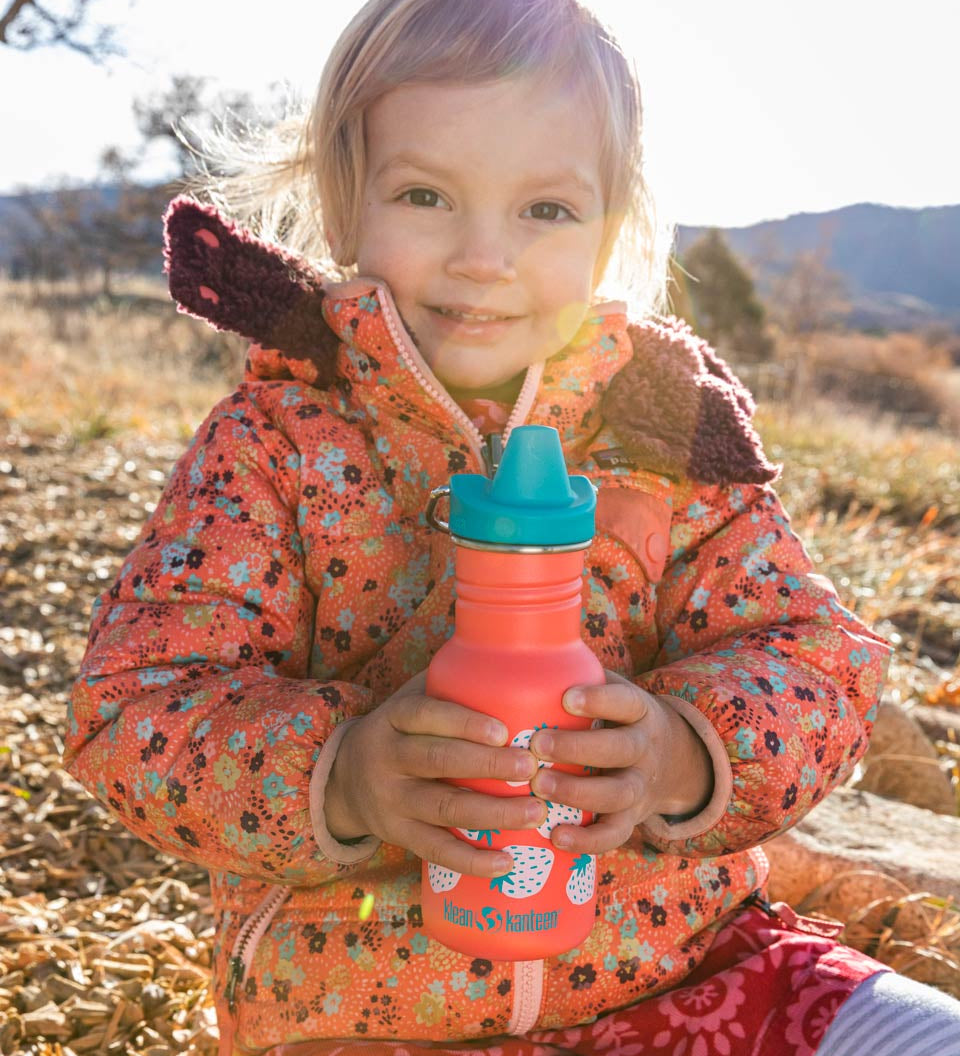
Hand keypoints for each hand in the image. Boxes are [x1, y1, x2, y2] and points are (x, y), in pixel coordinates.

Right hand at [324, 671, 547, 876]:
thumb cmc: (400, 732)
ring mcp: (391, 800)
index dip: (463, 722)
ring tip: (536, 813)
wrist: (344, 781)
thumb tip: (510, 657)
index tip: (504, 730)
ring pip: (443, 808)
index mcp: (393, 718)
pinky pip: (436, 850)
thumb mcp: (408, 701)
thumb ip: (446, 684)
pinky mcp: (398, 835)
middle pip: (438, 761)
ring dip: (492, 813)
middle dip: (487, 766)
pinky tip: (506, 862)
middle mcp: (387, 758)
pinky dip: (471, 859)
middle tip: (531, 768)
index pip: (425, 715)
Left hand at [527, 670, 713, 854]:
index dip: (599, 700)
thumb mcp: (614, 691)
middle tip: (537, 744)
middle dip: (577, 748)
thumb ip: (581, 674)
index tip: (566, 696)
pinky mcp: (632, 818)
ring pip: (617, 793)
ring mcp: (641, 786)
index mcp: (639, 711)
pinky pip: (615, 834)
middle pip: (619, 749)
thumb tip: (528, 645)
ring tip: (539, 786)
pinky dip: (588, 840)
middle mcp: (645, 748)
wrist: (671, 761)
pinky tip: (556, 837)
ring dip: (578, 792)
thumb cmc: (618, 717)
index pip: (625, 702)